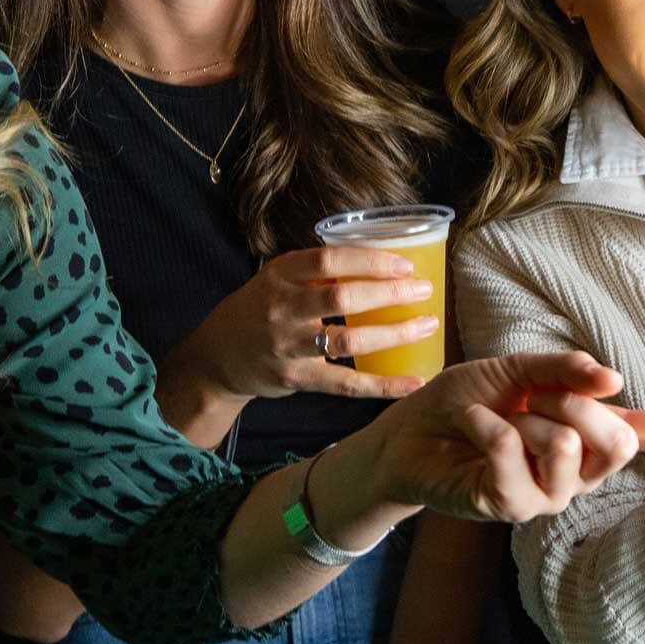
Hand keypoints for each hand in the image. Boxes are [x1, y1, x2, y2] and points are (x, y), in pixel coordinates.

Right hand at [172, 246, 439, 406]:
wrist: (216, 356)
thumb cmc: (261, 309)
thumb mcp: (279, 279)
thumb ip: (319, 271)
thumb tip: (384, 258)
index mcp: (281, 274)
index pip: (330, 259)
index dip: (371, 260)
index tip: (406, 264)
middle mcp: (283, 308)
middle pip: (343, 298)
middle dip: (390, 293)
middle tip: (425, 290)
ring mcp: (288, 346)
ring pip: (349, 341)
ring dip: (394, 334)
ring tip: (428, 326)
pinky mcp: (296, 379)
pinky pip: (347, 384)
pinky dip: (383, 385)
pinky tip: (414, 381)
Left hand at [352, 351, 644, 525]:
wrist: (406, 436)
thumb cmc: (465, 400)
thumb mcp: (516, 368)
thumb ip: (565, 369)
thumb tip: (613, 379)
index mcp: (597, 428)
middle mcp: (586, 467)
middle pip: (624, 441)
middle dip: (579, 406)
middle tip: (539, 396)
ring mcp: (555, 494)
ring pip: (573, 451)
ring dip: (529, 419)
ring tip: (497, 416)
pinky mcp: (516, 509)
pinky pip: (524, 467)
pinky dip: (493, 431)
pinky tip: (474, 425)